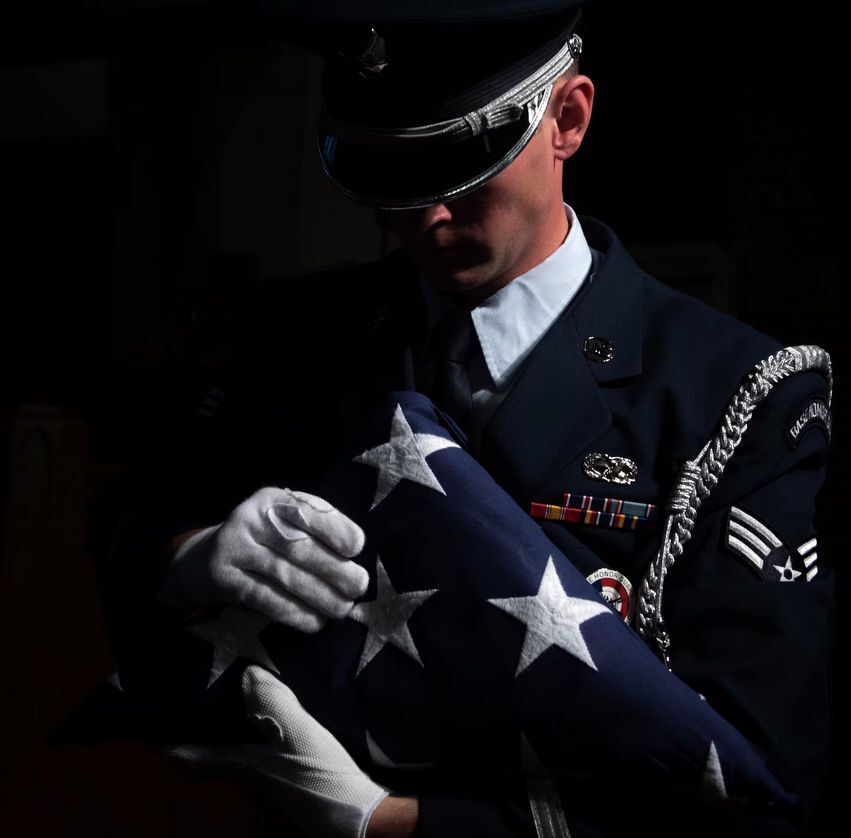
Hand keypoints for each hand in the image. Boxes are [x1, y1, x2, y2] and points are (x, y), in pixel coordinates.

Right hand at [157, 487, 368, 631]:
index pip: (306, 510)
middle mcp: (251, 518)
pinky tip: (314, 622)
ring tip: (342, 609)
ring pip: (284, 575)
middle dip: (334, 569)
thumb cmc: (262, 539)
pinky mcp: (224, 579)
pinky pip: (265, 598)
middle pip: (298, 546)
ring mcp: (234, 548)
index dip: (334, 528)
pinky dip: (294, 612)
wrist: (203, 558)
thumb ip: (314, 529)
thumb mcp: (283, 521)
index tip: (357, 547)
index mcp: (272, 499)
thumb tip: (353, 558)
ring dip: (319, 596)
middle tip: (358, 586)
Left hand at [162, 666, 394, 837]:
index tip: (147, 728)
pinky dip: (260, 736)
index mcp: (241, 764)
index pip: (190, 756)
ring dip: (230, 732)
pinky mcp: (293, 780)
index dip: (166, 744)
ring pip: (238, 754)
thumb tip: (246, 673)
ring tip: (235, 702)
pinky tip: (277, 722)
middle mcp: (250, 775)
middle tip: (195, 705)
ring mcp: (272, 781)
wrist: (357, 815)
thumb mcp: (296, 732)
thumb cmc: (321, 776)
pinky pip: (264, 754)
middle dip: (198, 733)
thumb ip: (271, 702)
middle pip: (211, 755)